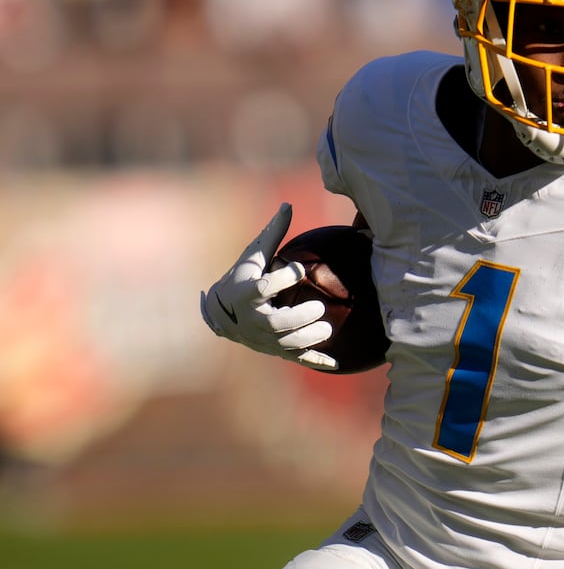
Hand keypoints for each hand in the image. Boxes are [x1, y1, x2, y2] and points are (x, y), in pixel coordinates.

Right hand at [199, 203, 336, 370]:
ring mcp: (264, 339)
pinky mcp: (276, 351)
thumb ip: (272, 234)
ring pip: (287, 344)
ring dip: (308, 339)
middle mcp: (253, 320)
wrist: (221, 314)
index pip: (263, 288)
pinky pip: (296, 359)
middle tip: (319, 308)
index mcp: (246, 293)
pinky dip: (315, 362)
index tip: (298, 269)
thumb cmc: (241, 278)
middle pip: (276, 323)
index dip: (280, 279)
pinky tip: (336, 364)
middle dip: (297, 317)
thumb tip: (288, 204)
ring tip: (327, 329)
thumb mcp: (252, 256)